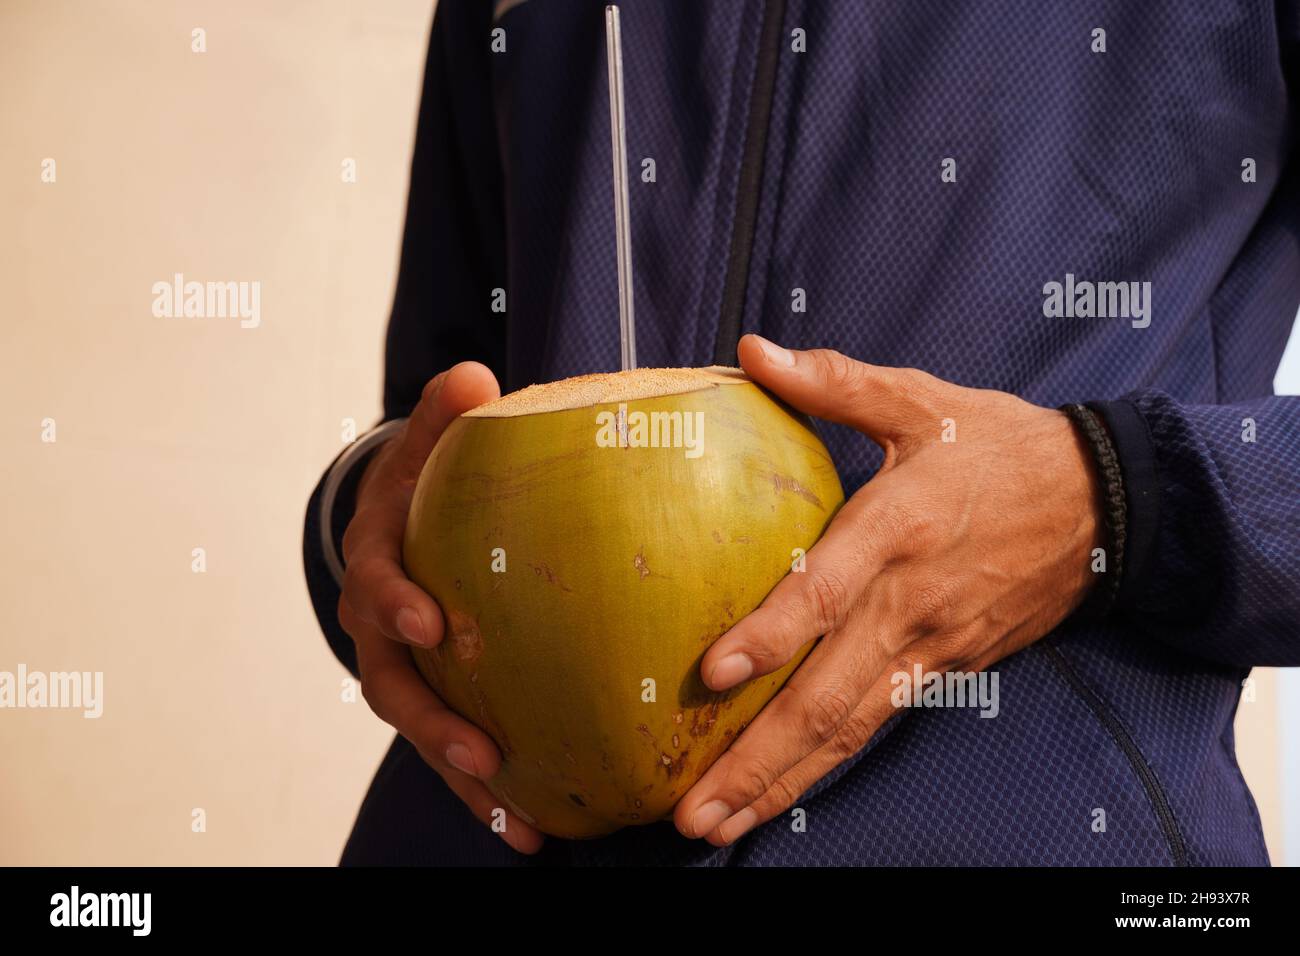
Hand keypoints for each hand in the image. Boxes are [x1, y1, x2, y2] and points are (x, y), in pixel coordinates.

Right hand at [337, 362, 543, 853]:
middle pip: (394, 686)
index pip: (377, 583)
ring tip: (519, 825)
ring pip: (426, 735)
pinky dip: (490, 794)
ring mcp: (408, 672)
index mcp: (379, 562)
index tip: (431, 622)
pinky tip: (534, 830)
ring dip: (467, 782)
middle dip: (435, 726)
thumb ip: (443, 413)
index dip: (395, 604)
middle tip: (483, 755)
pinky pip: (459, 751)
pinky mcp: (440, 699)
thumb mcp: (426, 442)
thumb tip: (472, 374)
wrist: (400, 525)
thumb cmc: (422, 483)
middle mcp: (383, 630)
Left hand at [674, 335, 1103, 845]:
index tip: (711, 672)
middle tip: (692, 812)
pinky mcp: (946, 669)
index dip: (771, 633)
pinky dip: (825, 765)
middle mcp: (909, 602)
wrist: (1104, 504)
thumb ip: (832, 382)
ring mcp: (931, 647)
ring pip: (848, 728)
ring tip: (718, 826)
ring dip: (781, 783)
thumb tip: (749, 352)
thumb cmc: (999, 446)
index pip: (827, 592)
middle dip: (758, 759)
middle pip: (828, 696)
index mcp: (897, 529)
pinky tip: (779, 793)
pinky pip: (875, 723)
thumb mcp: (919, 401)